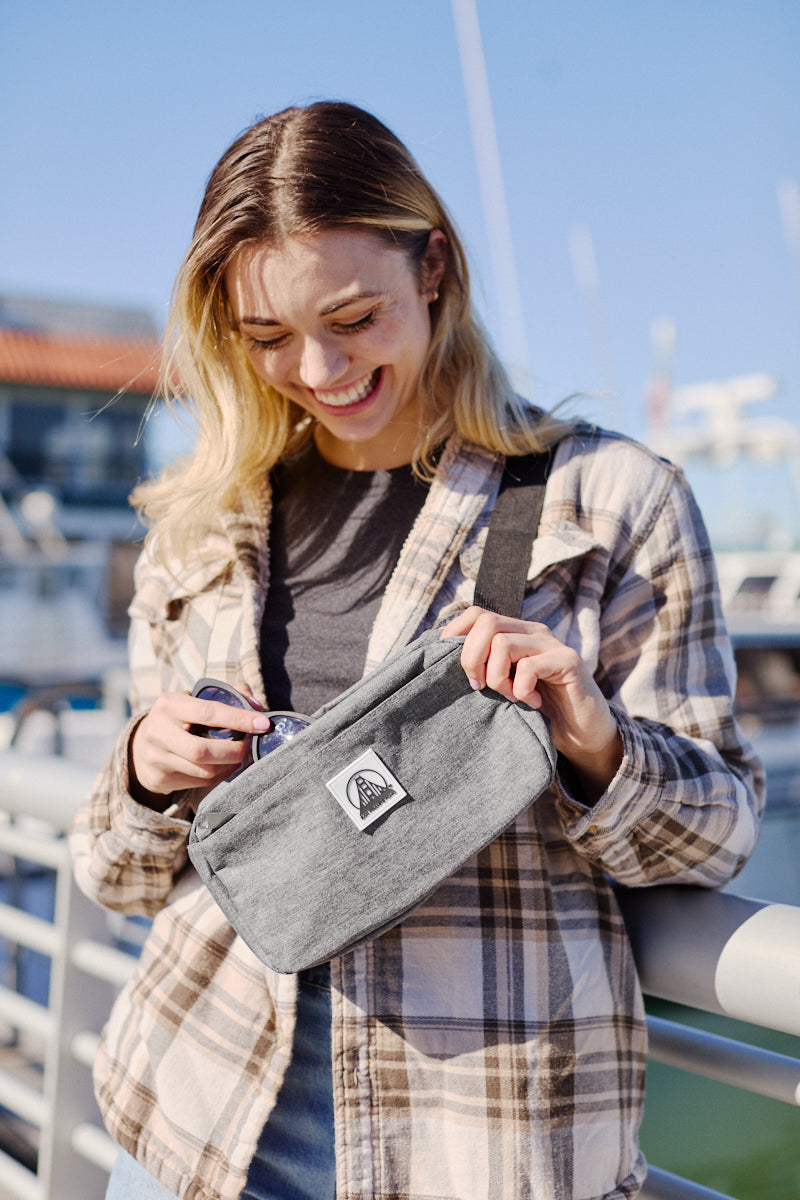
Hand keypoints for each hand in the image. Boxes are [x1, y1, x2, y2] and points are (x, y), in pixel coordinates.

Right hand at [129, 691, 271, 808]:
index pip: (208, 712)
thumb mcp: (196, 698)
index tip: (263, 723)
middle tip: (249, 746)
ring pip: (203, 770)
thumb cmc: (180, 717)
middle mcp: (158, 732)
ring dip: (229, 765)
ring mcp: (156, 758)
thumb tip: (257, 706)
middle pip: (202, 751)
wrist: (140, 743)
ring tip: (239, 755)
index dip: (238, 719)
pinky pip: (200, 782)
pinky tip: (225, 766)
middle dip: (234, 751)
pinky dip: (220, 775)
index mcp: (169, 705)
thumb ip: (228, 695)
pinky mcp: (159, 779)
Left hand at [440, 607, 622, 798]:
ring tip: (510, 696)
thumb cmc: (538, 708)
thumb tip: (441, 658)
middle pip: (487, 622)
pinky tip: (531, 703)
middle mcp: (533, 631)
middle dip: (472, 657)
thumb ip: (483, 667)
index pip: (477, 613)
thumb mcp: (503, 684)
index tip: (449, 664)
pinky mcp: (568, 661)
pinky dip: (521, 690)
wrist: (582, 732)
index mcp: (515, 632)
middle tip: (480, 686)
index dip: (456, 633)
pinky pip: (529, 667)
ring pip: (503, 644)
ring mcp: (551, 644)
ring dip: (497, 678)